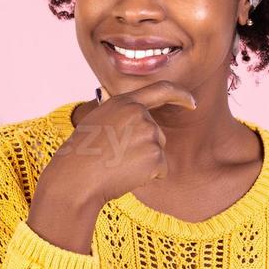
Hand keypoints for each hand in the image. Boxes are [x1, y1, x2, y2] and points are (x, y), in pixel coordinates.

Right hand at [46, 80, 197, 206]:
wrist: (76, 179)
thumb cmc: (82, 155)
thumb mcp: (98, 122)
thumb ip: (122, 116)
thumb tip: (139, 122)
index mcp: (124, 102)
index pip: (161, 90)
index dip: (180, 95)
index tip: (191, 102)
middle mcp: (140, 114)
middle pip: (157, 134)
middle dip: (144, 149)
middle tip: (115, 157)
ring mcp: (149, 134)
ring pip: (157, 153)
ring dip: (144, 164)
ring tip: (117, 165)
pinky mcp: (156, 156)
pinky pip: (160, 170)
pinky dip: (147, 177)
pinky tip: (126, 176)